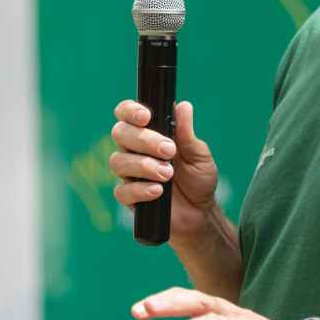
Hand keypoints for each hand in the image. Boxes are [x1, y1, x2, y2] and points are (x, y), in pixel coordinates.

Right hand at [109, 100, 218, 243]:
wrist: (200, 213)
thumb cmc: (198, 179)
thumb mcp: (199, 154)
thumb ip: (187, 133)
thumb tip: (183, 106)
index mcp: (148, 133)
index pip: (127, 114)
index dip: (130, 110)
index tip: (146, 116)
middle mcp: (134, 150)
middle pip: (120, 133)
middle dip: (144, 140)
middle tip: (169, 150)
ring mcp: (129, 173)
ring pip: (118, 161)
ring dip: (144, 165)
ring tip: (168, 174)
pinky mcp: (128, 197)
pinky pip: (122, 190)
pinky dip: (140, 190)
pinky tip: (158, 191)